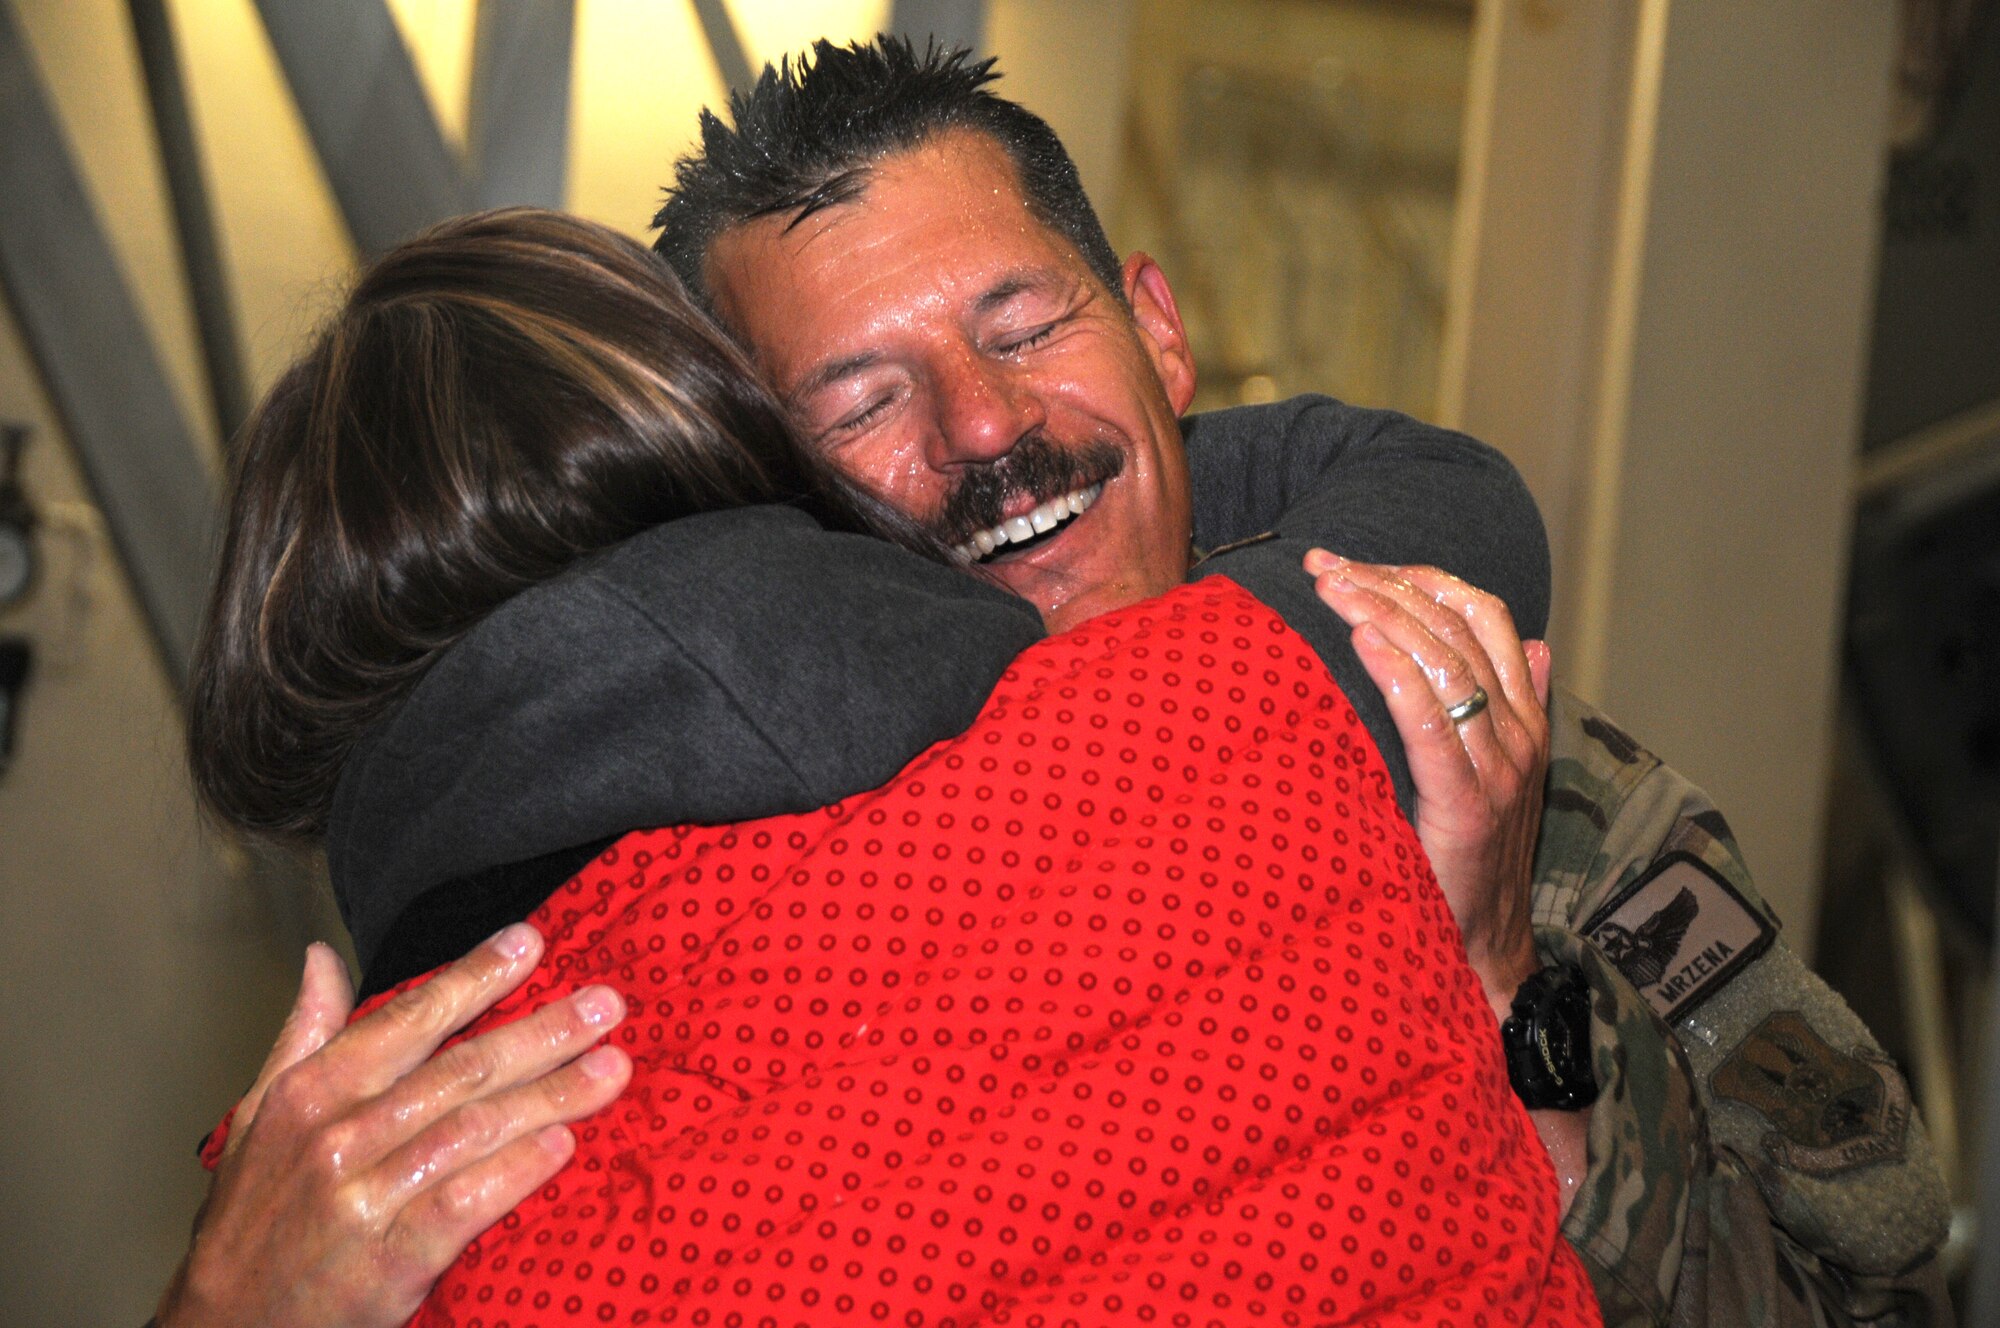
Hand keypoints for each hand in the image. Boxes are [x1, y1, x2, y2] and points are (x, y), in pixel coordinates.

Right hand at [155, 926, 631, 1327]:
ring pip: (474, 1130)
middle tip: (607, 1005)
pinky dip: (515, 1172)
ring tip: (614, 1069)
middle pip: (461, 1071)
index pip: (408, 1020)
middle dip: (543, 1033)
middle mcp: (338, 1137)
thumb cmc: (254, 1215)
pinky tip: (563, 1145)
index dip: (474, 977)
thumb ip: (303, 1034)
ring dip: (552, 1096)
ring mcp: (365, 1199)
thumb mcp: (259, 1116)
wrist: (226, 1324)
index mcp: (312, 1092)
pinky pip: (464, 1205)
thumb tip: (321, 958)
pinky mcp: (389, 1261)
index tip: (531, 941)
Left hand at [1304, 551, 1552, 1017]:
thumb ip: (1511, 707)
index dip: (1420, 577)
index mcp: (1524, 716)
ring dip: (1380, 613)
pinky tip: (1360, 641)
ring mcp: (1498, 768)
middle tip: (1322, 565)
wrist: (1483, 947)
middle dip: (1384, 584)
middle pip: (1455, 627)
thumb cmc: (1468, 857)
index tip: (1354, 562)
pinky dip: (1396, 673)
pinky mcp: (1468, 806)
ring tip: (1329, 588)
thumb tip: (1535, 643)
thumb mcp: (1492, 773)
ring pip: (1444, 662)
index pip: (1482, 615)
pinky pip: (1433, 723)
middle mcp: (1519, 732)